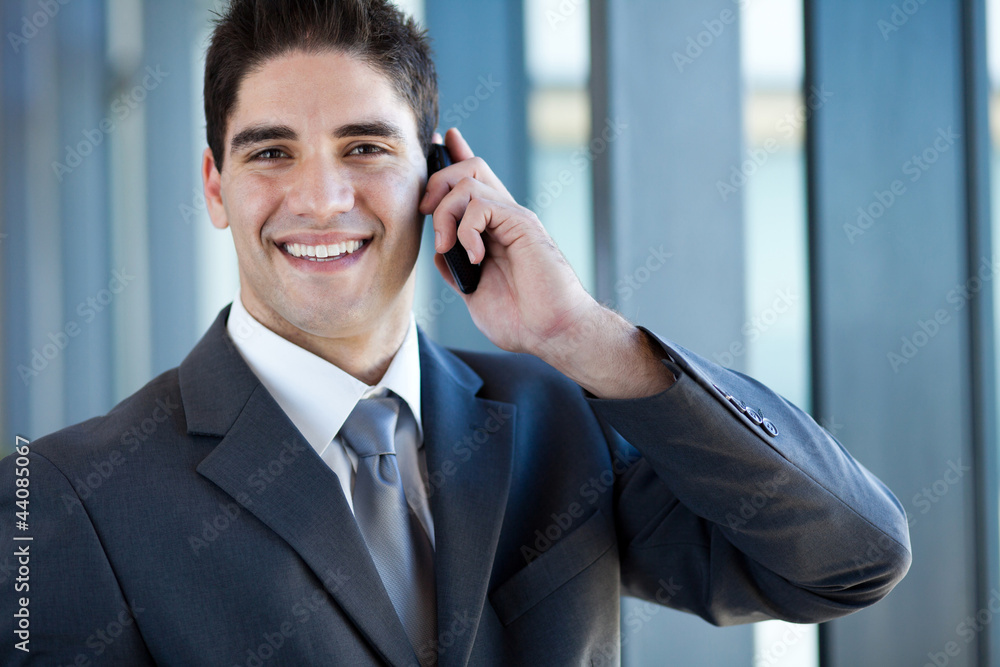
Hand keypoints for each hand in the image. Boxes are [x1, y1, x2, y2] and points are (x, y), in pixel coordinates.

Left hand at [419, 128, 672, 398]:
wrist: (552, 332)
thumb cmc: (522, 319)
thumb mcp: (473, 293)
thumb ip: (457, 269)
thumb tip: (438, 251)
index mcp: (494, 230)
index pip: (472, 180)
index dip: (453, 156)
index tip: (438, 142)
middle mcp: (505, 217)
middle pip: (467, 167)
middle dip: (435, 183)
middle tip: (427, 217)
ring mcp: (514, 217)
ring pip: (468, 180)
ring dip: (445, 212)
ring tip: (448, 247)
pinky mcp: (522, 223)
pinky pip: (480, 204)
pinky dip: (465, 229)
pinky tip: (474, 257)